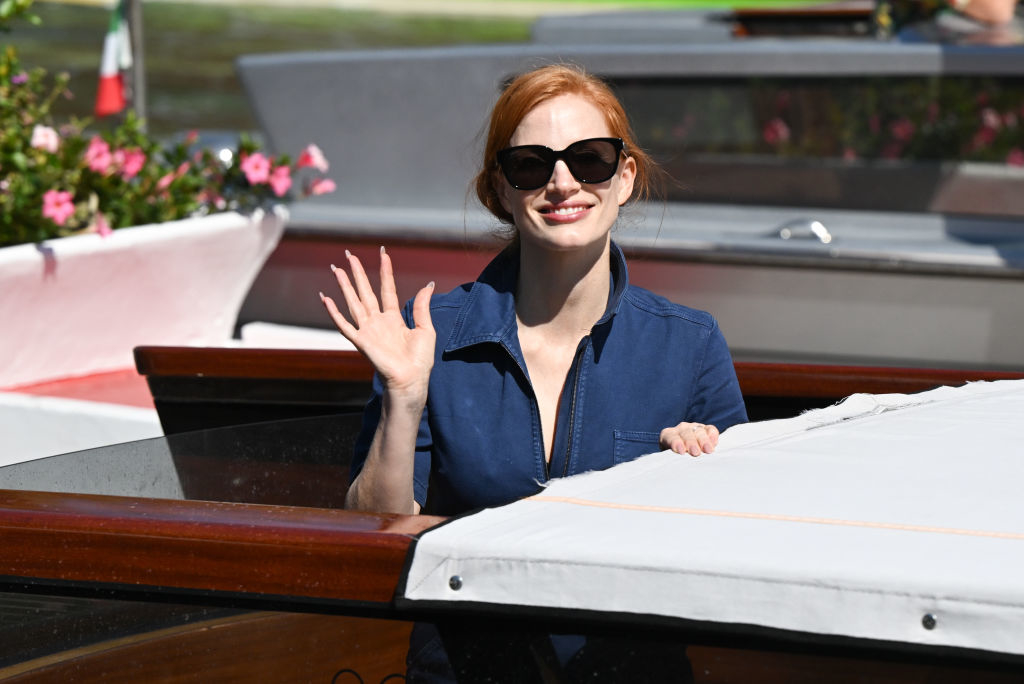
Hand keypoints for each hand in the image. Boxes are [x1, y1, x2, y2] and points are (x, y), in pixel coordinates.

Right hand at [320, 247, 435, 403]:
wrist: (411, 380)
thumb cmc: (420, 360)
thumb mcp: (425, 329)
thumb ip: (422, 306)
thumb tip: (428, 284)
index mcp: (394, 318)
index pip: (387, 289)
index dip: (385, 272)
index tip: (383, 254)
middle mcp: (378, 321)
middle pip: (365, 291)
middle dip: (358, 273)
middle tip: (350, 255)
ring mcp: (368, 331)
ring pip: (353, 302)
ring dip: (344, 286)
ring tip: (337, 269)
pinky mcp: (361, 342)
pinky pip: (344, 325)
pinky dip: (334, 313)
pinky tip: (326, 299)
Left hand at [660, 422, 718, 456]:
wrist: (684, 454)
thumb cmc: (675, 459)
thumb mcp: (670, 459)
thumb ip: (672, 459)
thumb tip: (677, 466)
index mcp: (668, 435)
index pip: (671, 437)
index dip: (675, 443)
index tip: (680, 451)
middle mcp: (680, 429)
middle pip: (686, 434)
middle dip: (691, 443)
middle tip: (695, 452)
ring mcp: (693, 427)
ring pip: (699, 431)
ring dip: (703, 441)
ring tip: (708, 450)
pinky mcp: (705, 429)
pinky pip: (710, 429)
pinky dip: (712, 435)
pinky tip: (714, 443)